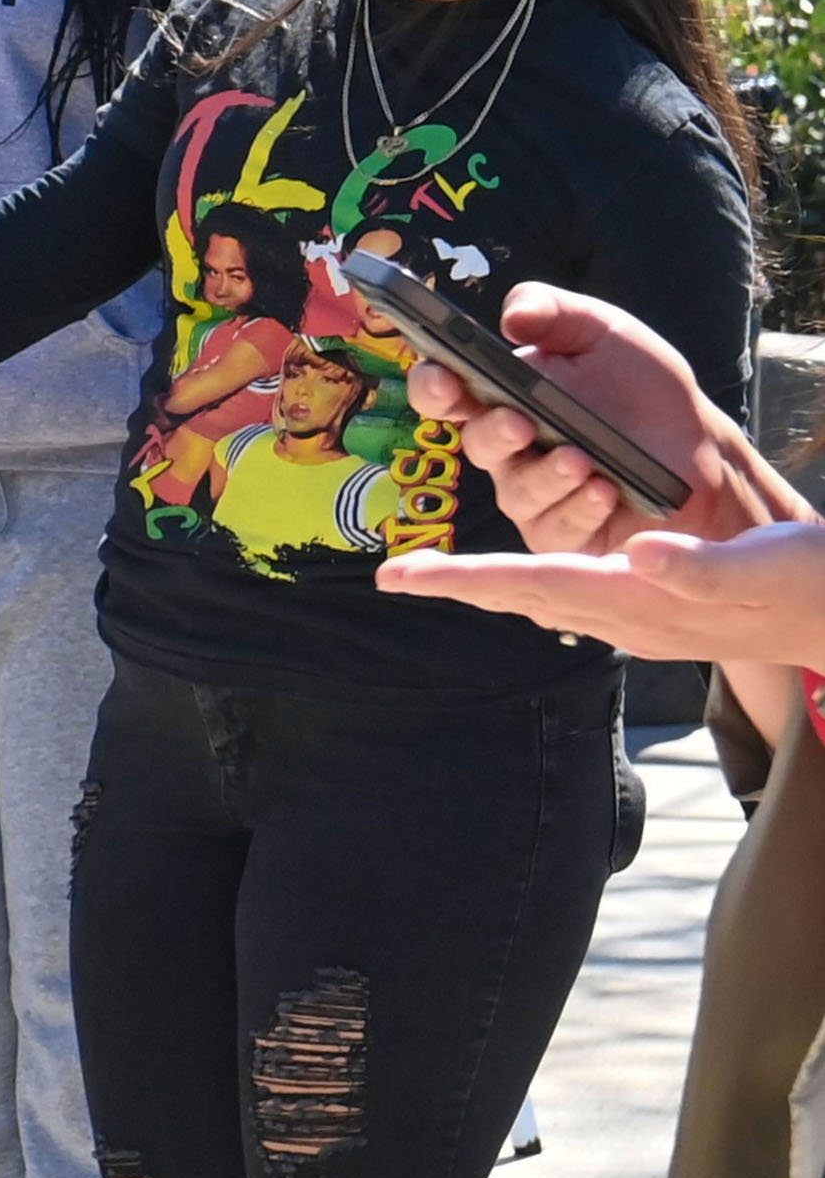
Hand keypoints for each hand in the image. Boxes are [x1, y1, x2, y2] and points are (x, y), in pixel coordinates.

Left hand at [381, 521, 824, 671]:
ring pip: (546, 600)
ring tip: (437, 575)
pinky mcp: (655, 616)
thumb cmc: (809, 582)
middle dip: (459, 585)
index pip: (535, 582)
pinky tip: (522, 580)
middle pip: (524, 595)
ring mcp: (641, 623)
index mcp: (643, 599)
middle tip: (395, 575)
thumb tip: (638, 554)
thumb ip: (699, 566)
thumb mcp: (763, 563)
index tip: (405, 576)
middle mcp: (629, 617)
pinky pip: (576, 602)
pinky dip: (536, 585)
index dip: (466, 578)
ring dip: (492, 586)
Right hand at [390, 283, 797, 559]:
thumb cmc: (641, 386)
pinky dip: (579, 507)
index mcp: (501, 396)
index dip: (433, 385)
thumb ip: (555, 311)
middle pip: (476, 445)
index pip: (446, 393)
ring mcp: (532, 494)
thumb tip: (512, 317)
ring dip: (546, 476)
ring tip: (581, 460)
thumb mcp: (604, 332)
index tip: (444, 375)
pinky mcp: (563, 532)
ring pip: (517, 492)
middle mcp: (507, 448)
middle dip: (493, 434)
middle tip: (519, 422)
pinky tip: (605, 489)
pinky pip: (557, 527)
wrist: (700, 445)